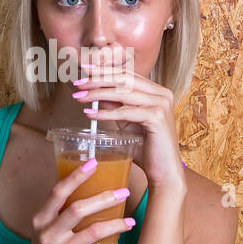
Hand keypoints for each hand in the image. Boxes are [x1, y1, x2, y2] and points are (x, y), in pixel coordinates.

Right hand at [18, 157, 136, 243]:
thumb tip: (88, 187)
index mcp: (41, 220)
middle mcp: (48, 235)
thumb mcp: (44, 230)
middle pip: (78, 209)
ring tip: (131, 221)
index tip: (94, 162)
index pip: (58, 192)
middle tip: (125, 192)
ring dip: (117, 224)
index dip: (76, 177)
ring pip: (93, 231)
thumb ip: (60, 212)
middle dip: (105, 198)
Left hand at [72, 58, 182, 190]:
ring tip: (80, 98)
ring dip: (98, 93)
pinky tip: (90, 115)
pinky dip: (106, 113)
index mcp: (157, 91)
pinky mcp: (157, 117)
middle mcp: (162, 94)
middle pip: (124, 78)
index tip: (85, 70)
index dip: (104, 70)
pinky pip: (125, 111)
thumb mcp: (127, 123)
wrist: (164, 173)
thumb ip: (115, 107)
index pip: (127, 73)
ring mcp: (161, 104)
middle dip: (98, 79)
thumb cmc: (147, 149)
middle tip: (78, 83)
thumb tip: (95, 95)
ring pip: (123, 92)